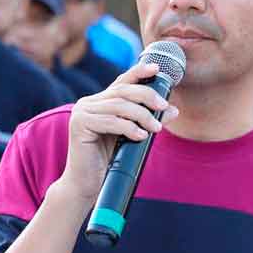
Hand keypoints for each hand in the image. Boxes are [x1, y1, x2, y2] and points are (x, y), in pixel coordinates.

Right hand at [60, 62, 178, 199]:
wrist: (87, 184)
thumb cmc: (109, 160)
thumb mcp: (133, 135)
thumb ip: (148, 120)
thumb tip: (173, 109)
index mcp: (100, 101)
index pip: (122, 81)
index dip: (139, 72)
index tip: (157, 68)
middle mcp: (89, 102)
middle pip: (122, 90)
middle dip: (147, 96)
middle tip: (164, 107)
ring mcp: (82, 112)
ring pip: (118, 105)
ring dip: (142, 115)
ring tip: (155, 128)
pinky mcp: (79, 124)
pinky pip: (110, 121)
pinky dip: (128, 128)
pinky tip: (140, 136)